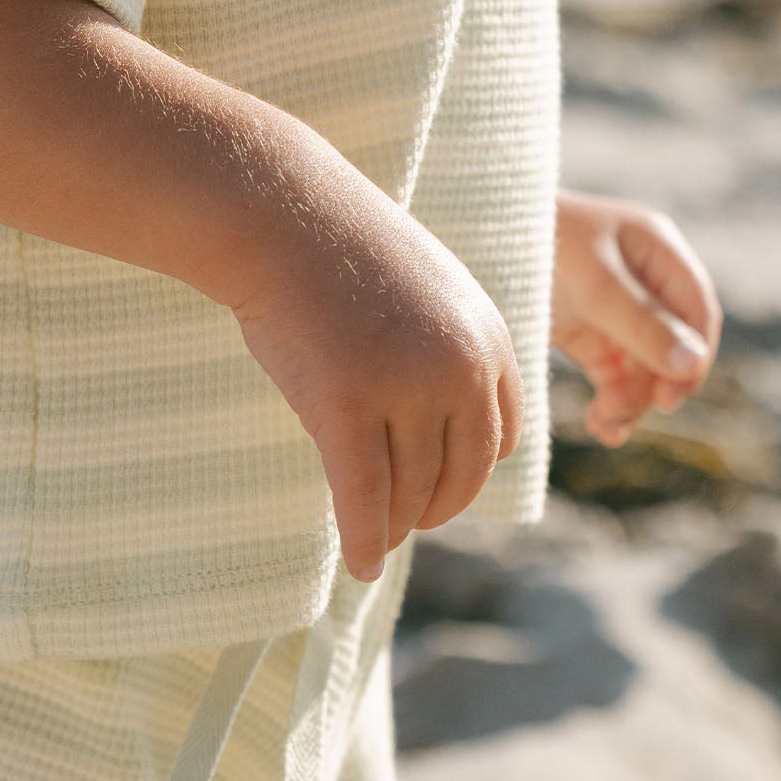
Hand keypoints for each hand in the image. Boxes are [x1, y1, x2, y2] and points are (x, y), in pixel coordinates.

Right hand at [232, 173, 522, 584]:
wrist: (281, 214)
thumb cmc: (341, 251)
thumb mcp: (427, 294)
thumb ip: (449, 353)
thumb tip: (446, 427)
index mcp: (489, 339)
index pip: (500, 438)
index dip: (468, 473)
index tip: (438, 489)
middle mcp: (460, 368)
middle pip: (460, 475)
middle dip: (432, 509)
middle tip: (403, 526)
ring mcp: (404, 388)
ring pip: (410, 493)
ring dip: (393, 526)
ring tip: (374, 538)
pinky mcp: (346, 406)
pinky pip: (363, 500)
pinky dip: (363, 541)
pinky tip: (358, 566)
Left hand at [552, 192, 718, 447]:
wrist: (473, 234)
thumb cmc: (539, 245)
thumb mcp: (594, 285)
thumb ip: (643, 325)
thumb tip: (693, 365)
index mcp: (656, 249)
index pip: (696, 311)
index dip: (692, 357)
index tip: (668, 397)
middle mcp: (642, 278)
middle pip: (671, 346)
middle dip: (652, 384)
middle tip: (623, 412)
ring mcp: (614, 307)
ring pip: (643, 366)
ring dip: (631, 400)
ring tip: (605, 424)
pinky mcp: (586, 331)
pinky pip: (614, 374)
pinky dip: (612, 400)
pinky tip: (604, 426)